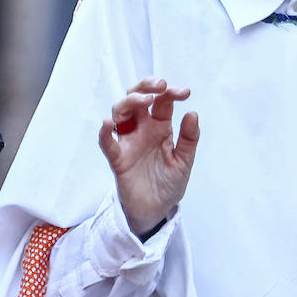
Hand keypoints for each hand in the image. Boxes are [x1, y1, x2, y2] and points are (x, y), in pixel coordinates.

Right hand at [97, 77, 200, 236]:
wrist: (156, 211)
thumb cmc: (168, 184)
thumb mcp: (185, 161)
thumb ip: (189, 139)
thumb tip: (192, 113)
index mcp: (160, 127)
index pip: (162, 101)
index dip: (171, 92)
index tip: (184, 93)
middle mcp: (142, 129)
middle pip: (137, 98)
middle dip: (147, 86)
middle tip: (161, 86)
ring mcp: (128, 142)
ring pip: (121, 112)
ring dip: (130, 101)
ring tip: (145, 100)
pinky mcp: (118, 158)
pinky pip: (107, 143)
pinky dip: (104, 133)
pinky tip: (107, 124)